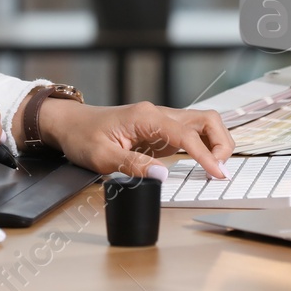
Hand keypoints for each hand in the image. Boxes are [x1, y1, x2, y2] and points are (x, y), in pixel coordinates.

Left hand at [34, 100, 233, 179]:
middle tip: (219, 170)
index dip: (206, 155)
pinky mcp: (160, 131)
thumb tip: (162, 175)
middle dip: (220, 143)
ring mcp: (161, 122)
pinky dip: (203, 146)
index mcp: (146, 117)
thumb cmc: (83, 136)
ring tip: (214, 168)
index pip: (186, 134)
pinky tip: (203, 163)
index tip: (217, 173)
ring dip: (215, 143)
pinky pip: (190, 134)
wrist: (70, 124)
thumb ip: (133, 165)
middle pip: (205, 120)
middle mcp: (158, 115)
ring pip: (202, 124)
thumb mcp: (102, 157)